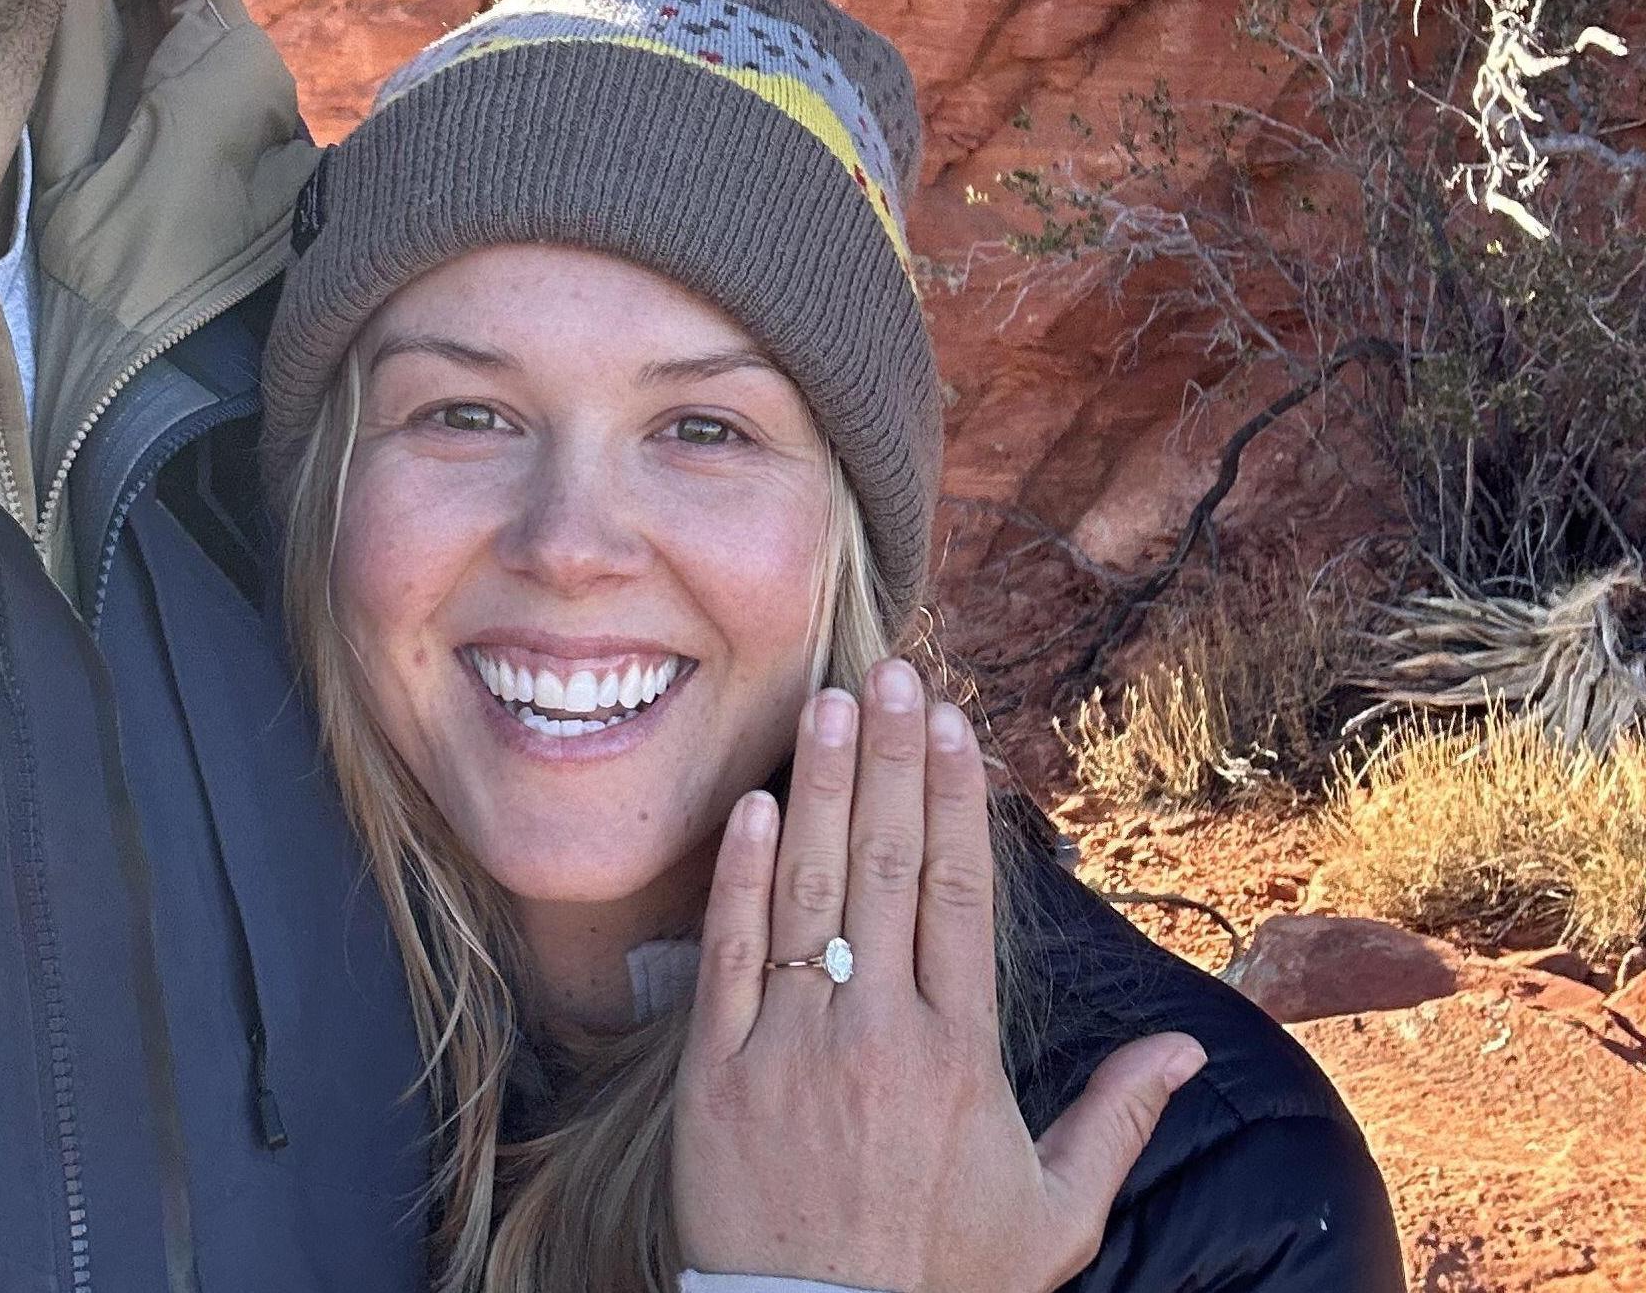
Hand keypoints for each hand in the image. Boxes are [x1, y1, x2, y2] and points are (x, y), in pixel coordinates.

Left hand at [672, 660, 1204, 1292]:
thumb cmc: (942, 1283)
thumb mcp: (1052, 1215)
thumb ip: (1118, 1118)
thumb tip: (1185, 1046)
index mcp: (958, 1055)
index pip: (961, 896)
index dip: (958, 801)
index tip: (955, 723)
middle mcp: (877, 1032)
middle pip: (887, 866)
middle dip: (894, 759)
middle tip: (894, 671)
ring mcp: (791, 1044)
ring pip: (809, 889)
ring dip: (820, 786)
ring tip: (829, 702)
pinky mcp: (719, 1070)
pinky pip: (731, 953)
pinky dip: (741, 873)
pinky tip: (755, 803)